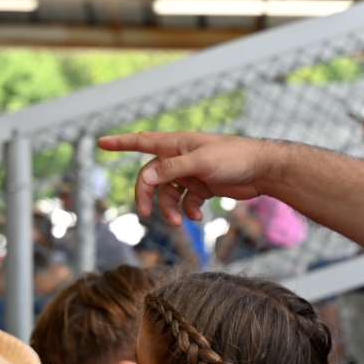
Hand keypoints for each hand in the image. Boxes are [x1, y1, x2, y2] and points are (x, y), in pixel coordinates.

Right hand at [98, 132, 271, 226]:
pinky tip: (198, 217)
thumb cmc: (235, 158)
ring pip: (168, 193)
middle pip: (152, 176)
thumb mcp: (201, 162)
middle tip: (146, 212)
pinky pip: (187, 202)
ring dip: (170, 208)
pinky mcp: (204, 187)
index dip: (121, 142)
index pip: (143, 141)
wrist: (263, 171)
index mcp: (177, 144)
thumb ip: (172, 169)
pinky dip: (189, 211)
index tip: (101, 142)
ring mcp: (192, 173)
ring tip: (181, 222)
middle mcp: (181, 157)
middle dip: (147, 194)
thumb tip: (146, 176)